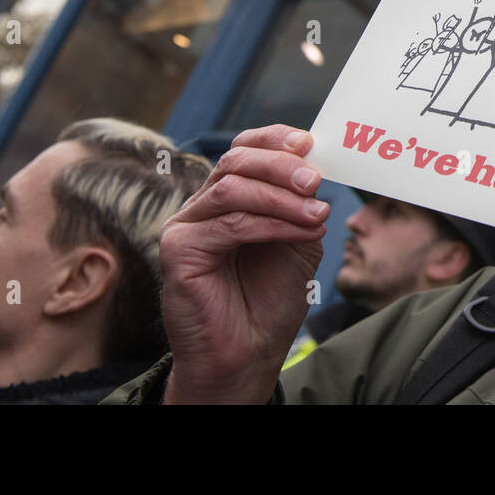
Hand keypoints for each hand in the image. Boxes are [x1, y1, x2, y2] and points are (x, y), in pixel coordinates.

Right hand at [158, 125, 329, 403]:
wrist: (248, 355)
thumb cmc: (269, 300)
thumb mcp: (297, 241)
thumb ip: (302, 205)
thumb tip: (316, 171)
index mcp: (229, 197)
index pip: (244, 149)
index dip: (274, 139)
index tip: (310, 142)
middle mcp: (203, 206)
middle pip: (236, 161)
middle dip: (281, 166)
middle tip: (316, 181)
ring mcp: (186, 226)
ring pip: (232, 189)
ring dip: (281, 197)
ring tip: (316, 213)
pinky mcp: (178, 250)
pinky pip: (227, 223)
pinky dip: (270, 224)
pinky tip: (301, 231)